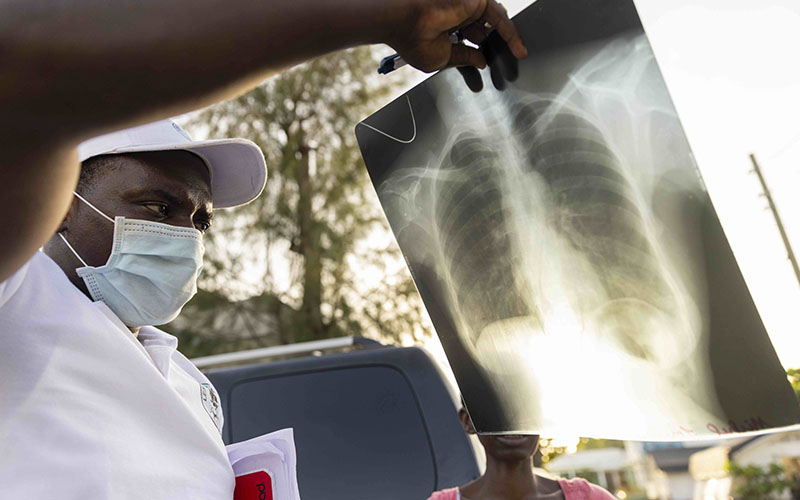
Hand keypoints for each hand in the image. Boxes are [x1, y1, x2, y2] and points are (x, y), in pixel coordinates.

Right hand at [386, 0, 526, 74]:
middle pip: (483, 32)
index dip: (478, 57)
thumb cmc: (413, 40)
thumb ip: (463, 58)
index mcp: (445, 30)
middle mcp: (456, 17)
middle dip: (493, 48)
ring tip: (516, 57)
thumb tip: (480, 62)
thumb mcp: (442, 59)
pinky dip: (510, 34)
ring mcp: (466, 8)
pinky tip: (518, 49)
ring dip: (507, 41)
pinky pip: (499, 18)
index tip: (485, 70)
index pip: (468, 43)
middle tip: (505, 64)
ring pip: (494, 23)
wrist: (406, 22)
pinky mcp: (475, 3)